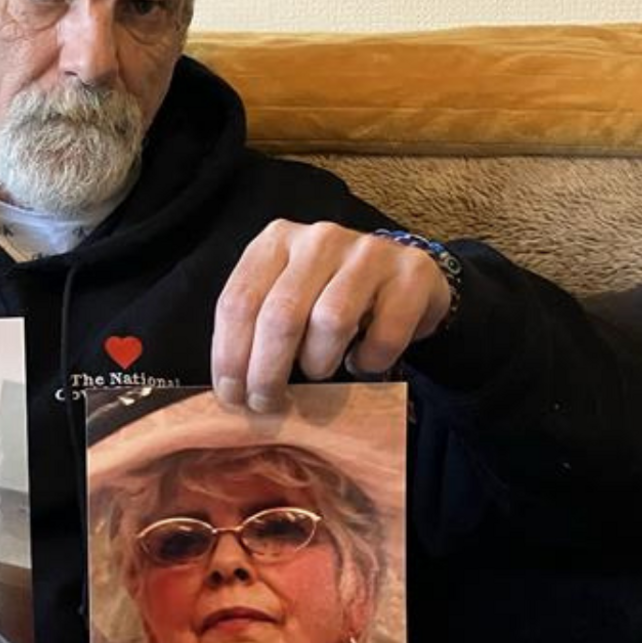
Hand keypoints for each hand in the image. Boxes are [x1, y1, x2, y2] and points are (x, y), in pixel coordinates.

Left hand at [212, 220, 451, 410]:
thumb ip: (256, 328)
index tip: (232, 396)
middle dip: (267, 372)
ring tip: (319, 371)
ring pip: (330, 321)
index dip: (229, 357)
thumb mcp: (285, 298)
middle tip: (268, 404)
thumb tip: (232, 389)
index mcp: (277, 240)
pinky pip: (384, 335)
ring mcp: (368, 252)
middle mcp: (319, 238)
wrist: (404, 279)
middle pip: (280, 315)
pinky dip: (369, 361)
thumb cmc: (330, 296)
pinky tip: (361, 361)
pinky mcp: (412, 275)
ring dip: (318, 363)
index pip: (239, 301)